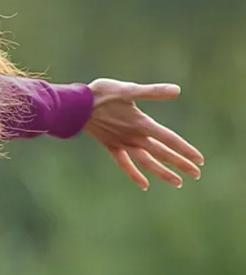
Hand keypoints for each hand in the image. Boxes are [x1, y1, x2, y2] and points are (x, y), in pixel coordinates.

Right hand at [84, 79, 203, 189]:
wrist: (75, 105)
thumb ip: (153, 92)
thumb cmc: (101, 94)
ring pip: (146, 161)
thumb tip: (176, 90)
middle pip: (161, 153)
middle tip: (197, 174)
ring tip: (178, 183)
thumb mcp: (128, 89)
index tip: (200, 160)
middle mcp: (134, 137)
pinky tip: (144, 184)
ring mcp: (122, 143)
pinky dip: (134, 174)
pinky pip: (124, 163)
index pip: (169, 139)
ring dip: (162, 172)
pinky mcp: (110, 145)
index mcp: (141, 123)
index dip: (185, 149)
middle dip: (180, 163)